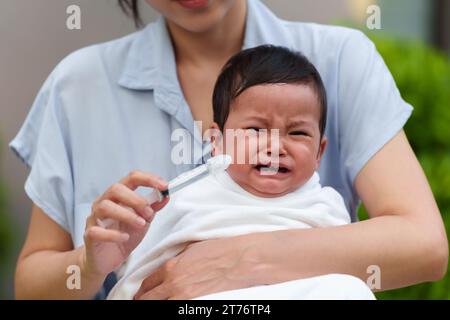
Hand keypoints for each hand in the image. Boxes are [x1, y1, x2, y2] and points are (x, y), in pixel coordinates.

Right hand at [82, 171, 168, 277]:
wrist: (107, 260)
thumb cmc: (124, 236)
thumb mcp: (143, 221)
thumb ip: (152, 208)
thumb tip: (165, 196)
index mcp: (118, 196)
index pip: (132, 178)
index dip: (148, 179)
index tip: (164, 185)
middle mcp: (104, 202)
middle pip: (115, 189)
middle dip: (136, 199)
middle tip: (149, 213)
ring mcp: (94, 218)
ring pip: (105, 207)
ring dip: (126, 214)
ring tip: (140, 224)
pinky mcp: (89, 235)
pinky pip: (96, 231)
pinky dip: (113, 234)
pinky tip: (124, 238)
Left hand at [134, 236, 262, 299]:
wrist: (239, 260)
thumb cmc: (220, 250)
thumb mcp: (192, 249)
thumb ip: (177, 259)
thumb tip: (171, 265)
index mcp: (171, 267)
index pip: (147, 283)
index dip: (143, 289)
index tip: (142, 292)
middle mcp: (173, 283)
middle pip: (148, 299)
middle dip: (143, 300)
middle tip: (141, 301)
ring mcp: (184, 297)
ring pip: (160, 306)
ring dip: (157, 304)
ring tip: (156, 303)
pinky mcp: (196, 305)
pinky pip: (177, 310)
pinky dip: (172, 306)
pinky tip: (173, 303)